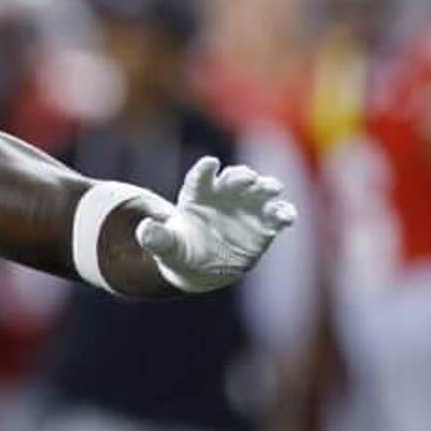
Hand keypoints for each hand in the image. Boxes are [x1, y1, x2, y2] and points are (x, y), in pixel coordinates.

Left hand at [135, 156, 296, 292]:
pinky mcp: (266, 223)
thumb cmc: (180, 250)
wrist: (201, 267)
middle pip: (234, 178)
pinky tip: (287, 217)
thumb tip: (143, 230)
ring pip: (261, 190)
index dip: (204, 170)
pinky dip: (284, 213)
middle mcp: (225, 195)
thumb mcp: (166, 247)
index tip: (209, 163)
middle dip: (241, 175)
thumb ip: (156, 237)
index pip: (200, 178)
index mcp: (197, 195)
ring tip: (272, 188)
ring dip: (268, 186)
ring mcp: (247, 206)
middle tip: (247, 177)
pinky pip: (278, 215)